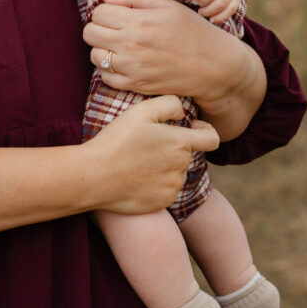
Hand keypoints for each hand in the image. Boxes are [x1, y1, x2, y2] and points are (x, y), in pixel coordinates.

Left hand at [82, 0, 264, 137]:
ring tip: (121, 45)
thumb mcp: (165, 4)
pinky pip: (105, 77)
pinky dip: (110, 69)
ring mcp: (131, 68)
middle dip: (99, 28)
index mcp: (138, 21)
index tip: (116, 15)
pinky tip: (125, 61)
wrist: (212, 65)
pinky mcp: (134, 86)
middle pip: (90, 33)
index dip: (105, 12)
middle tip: (115, 29)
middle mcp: (131, 45)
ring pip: (94, 56)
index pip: (97, 13)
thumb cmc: (190, 29)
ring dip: (103, 49)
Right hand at [83, 95, 218, 214]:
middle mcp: (181, 167)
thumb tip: (183, 112)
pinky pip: (165, 189)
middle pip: (188, 154)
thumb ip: (169, 104)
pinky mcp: (162, 203)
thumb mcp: (140, 111)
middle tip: (146, 143)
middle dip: (174, 147)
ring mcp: (172, 187)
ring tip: (137, 161)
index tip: (190, 127)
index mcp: (180, 143)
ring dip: (164, 165)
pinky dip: (155, 183)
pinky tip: (135, 177)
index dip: (205, 130)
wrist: (94, 176)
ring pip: (176, 172)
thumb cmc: (116, 140)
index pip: (212, 138)